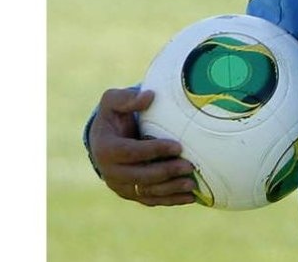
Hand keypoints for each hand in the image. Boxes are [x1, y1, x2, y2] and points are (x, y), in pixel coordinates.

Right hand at [88, 87, 197, 205]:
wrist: (105, 139)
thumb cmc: (113, 116)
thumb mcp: (113, 101)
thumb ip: (127, 98)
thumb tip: (149, 96)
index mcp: (106, 149)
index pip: (131, 153)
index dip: (155, 150)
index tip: (178, 146)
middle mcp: (110, 172)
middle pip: (140, 176)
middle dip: (166, 172)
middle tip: (189, 166)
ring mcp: (120, 186)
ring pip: (147, 192)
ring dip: (171, 190)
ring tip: (192, 184)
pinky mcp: (131, 194)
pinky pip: (151, 200)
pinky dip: (170, 200)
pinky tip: (190, 197)